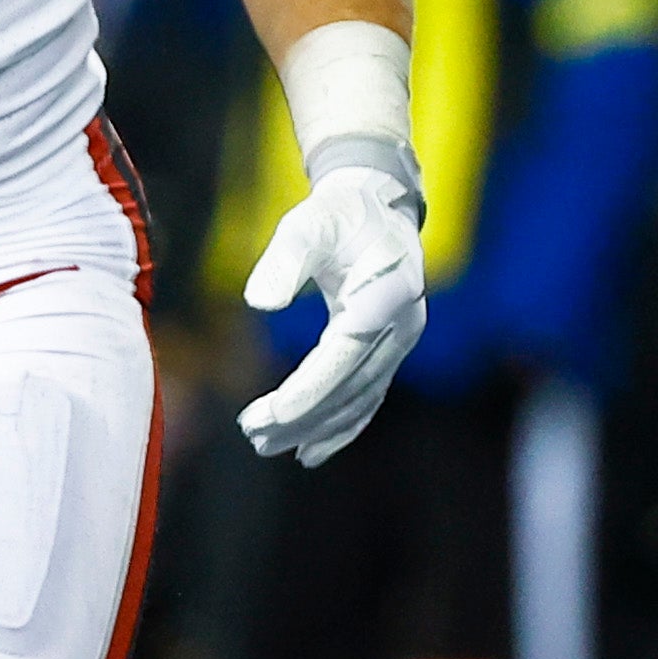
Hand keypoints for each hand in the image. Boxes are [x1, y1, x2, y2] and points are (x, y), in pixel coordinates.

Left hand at [237, 145, 426, 465]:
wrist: (379, 208)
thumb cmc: (340, 214)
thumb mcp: (308, 222)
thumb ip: (285, 258)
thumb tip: (259, 301)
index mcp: (387, 290)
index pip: (344, 353)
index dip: (309, 389)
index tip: (268, 414)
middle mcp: (403, 323)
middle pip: (351, 384)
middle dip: (303, 417)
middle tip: (254, 436)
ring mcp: (401, 341)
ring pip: (359, 398)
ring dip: (315, 427)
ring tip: (267, 444)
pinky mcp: (392, 351)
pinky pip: (368, 397)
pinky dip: (340, 427)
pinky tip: (309, 451)